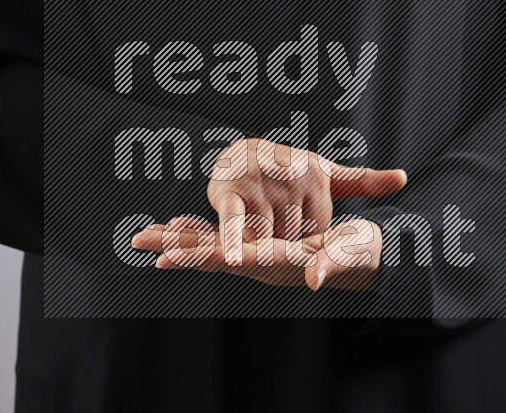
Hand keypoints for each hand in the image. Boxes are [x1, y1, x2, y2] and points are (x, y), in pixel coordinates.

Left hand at [131, 216, 382, 290]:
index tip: (170, 254)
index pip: (233, 261)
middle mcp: (263, 263)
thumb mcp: (351, 254)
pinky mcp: (260, 246)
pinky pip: (223, 239)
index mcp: (280, 264)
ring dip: (180, 240)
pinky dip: (199, 232)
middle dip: (177, 248)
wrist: (363, 256)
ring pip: (213, 247)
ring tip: (147, 233)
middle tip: (142, 240)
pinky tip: (179, 226)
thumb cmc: (360, 253)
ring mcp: (259, 256)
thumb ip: (332, 264)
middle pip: (212, 255)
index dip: (201, 256)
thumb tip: (316, 280)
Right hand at [206, 138, 404, 261]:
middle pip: (289, 239)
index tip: (292, 223)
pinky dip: (231, 240)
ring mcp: (258, 186)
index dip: (303, 239)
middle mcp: (288, 179)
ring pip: (264, 238)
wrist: (240, 151)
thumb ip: (364, 179)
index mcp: (315, 178)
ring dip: (257, 241)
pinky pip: (232, 222)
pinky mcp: (231, 194)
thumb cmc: (288, 168)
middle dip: (279, 240)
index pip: (315, 232)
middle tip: (269, 221)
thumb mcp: (326, 173)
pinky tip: (234, 261)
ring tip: (252, 223)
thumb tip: (403, 178)